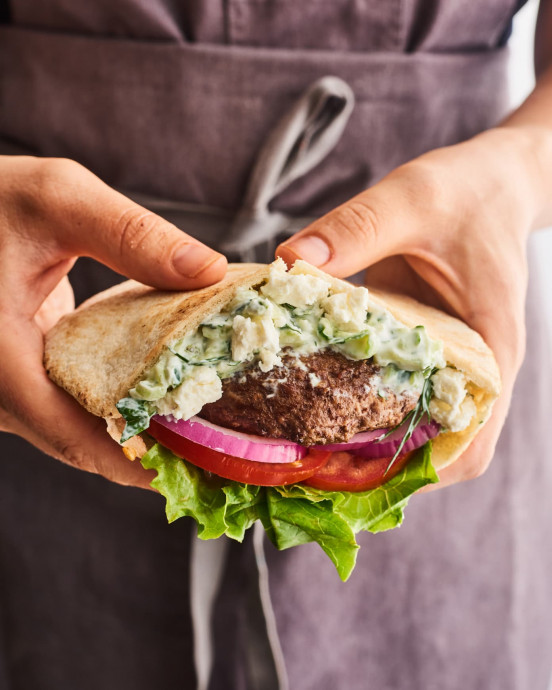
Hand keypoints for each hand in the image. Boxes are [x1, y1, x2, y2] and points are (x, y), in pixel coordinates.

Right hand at [0, 156, 226, 488]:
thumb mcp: (57, 199)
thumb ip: (130, 234)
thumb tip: (209, 271)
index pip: (73, 436)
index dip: (141, 461)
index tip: (202, 468)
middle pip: (82, 444)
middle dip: (152, 454)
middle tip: (220, 453)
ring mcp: (9, 389)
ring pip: (77, 432)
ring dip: (138, 436)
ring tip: (204, 432)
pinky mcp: (23, 377)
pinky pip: (73, 408)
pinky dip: (119, 410)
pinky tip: (164, 399)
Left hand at [277, 128, 540, 488]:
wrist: (495, 179)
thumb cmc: (470, 190)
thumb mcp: (414, 197)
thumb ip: (357, 228)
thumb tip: (290, 262)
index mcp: (490, 347)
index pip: (470, 445)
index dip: (418, 475)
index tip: (355, 478)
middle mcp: (472, 366)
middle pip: (436, 451)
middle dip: (379, 470)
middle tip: (311, 469)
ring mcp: (447, 360)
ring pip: (415, 428)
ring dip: (367, 444)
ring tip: (304, 446)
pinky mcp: (423, 346)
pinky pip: (396, 391)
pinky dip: (361, 405)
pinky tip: (312, 398)